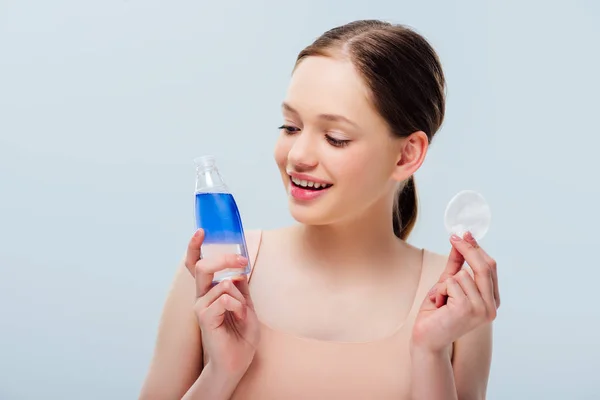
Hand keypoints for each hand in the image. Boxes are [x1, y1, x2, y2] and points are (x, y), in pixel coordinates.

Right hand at [184, 229, 259, 377]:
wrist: (237, 361)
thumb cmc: (240, 334)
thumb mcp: (246, 304)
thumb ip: (240, 287)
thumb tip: (238, 270)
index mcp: (209, 291)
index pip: (196, 265)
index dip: (195, 247)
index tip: (201, 231)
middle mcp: (201, 296)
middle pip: (204, 266)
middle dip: (225, 259)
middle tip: (242, 261)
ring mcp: (201, 306)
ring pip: (223, 284)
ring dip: (241, 297)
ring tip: (242, 313)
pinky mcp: (204, 317)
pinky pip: (226, 298)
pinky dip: (239, 307)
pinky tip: (238, 319)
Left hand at [411, 232, 499, 352]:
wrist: (426, 338)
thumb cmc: (437, 313)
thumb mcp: (447, 284)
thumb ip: (456, 264)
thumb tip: (460, 240)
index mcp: (491, 300)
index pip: (490, 267)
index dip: (476, 248)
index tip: (464, 234)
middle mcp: (491, 307)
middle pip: (483, 266)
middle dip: (467, 249)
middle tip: (454, 237)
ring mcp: (481, 309)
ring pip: (462, 274)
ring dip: (445, 284)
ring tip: (442, 300)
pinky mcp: (467, 309)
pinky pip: (451, 282)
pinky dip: (440, 290)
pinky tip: (439, 305)